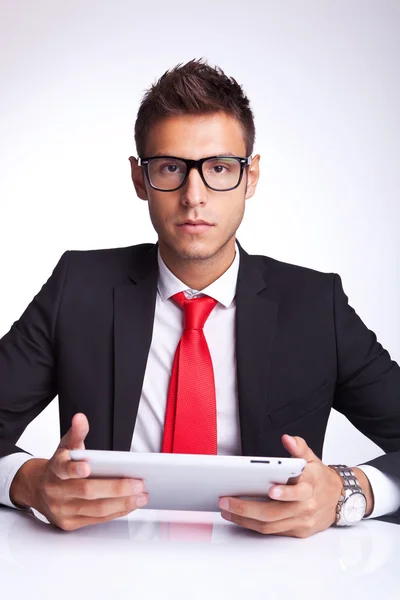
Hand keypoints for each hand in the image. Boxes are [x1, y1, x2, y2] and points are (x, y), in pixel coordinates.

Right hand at [10, 413, 147, 530]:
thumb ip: (76, 433)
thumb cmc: (59, 466)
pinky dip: (116, 512)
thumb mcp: (66, 446)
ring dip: (121, 503)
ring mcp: (63, 510)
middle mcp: (57, 491)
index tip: (87, 467)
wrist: (38, 489)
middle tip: (138, 484)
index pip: (63, 469)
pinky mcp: (70, 523)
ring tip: (141, 496)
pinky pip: (96, 520)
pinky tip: (130, 504)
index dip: (74, 469)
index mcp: (55, 469)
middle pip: (87, 492)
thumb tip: (80, 418)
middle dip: (115, 488)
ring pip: (95, 509)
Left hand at [218, 434, 344, 537]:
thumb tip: (288, 439)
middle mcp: (306, 506)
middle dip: (247, 509)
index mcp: (310, 486)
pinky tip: (239, 518)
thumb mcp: (312, 458)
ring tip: (226, 510)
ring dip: (245, 519)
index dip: (285, 492)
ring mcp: (301, 521)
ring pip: (270, 525)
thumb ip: (298, 448)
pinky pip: (272, 531)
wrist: (339, 499)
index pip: (299, 491)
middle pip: (275, 512)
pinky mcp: (297, 531)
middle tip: (226, 501)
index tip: (271, 490)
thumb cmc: (319, 478)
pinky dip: (253, 526)